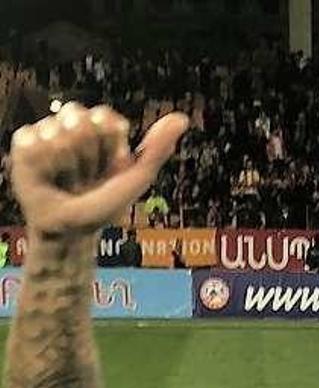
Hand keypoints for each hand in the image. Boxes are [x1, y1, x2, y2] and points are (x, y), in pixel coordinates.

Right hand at [10, 103, 187, 234]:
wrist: (71, 229)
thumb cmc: (106, 204)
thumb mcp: (138, 177)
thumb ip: (158, 147)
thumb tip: (182, 118)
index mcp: (104, 128)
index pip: (104, 117)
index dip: (108, 146)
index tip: (111, 165)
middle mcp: (76, 125)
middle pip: (80, 120)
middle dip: (87, 155)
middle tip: (87, 175)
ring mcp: (50, 132)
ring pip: (57, 135)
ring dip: (65, 166)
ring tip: (67, 179)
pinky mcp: (25, 144)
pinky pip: (32, 143)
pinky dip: (41, 166)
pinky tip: (45, 176)